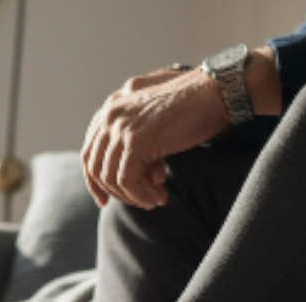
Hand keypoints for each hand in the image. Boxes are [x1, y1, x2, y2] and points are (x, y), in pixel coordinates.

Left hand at [81, 67, 228, 209]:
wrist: (215, 94)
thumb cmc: (193, 107)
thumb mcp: (155, 120)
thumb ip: (136, 139)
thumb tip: (132, 176)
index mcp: (113, 106)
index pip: (90, 149)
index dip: (94, 179)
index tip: (105, 199)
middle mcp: (111, 114)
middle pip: (94, 165)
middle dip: (112, 192)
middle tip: (137, 203)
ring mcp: (120, 127)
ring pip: (110, 177)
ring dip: (132, 195)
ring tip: (154, 201)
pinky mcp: (135, 141)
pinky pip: (127, 180)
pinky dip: (140, 195)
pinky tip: (157, 198)